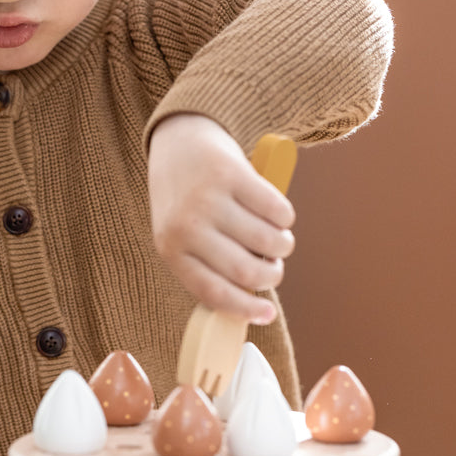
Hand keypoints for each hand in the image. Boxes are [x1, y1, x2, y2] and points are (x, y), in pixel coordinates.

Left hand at [148, 115, 295, 323]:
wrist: (179, 140)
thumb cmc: (185, 198)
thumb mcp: (180, 233)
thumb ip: (207, 263)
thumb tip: (249, 303)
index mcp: (170, 248)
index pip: (212, 292)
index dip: (244, 309)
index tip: (266, 315)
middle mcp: (185, 226)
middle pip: (246, 272)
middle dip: (272, 275)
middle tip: (275, 267)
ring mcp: (208, 199)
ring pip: (267, 242)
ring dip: (283, 246)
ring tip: (278, 239)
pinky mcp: (232, 173)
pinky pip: (277, 210)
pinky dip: (285, 218)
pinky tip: (277, 213)